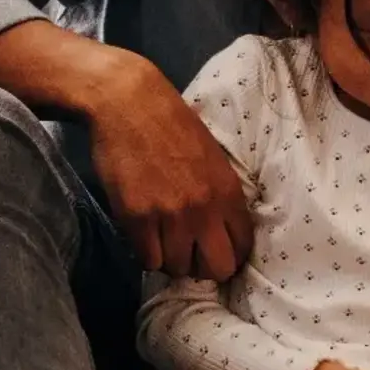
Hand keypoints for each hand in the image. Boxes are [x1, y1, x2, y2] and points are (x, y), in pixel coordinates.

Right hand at [86, 51, 251, 277]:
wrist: (127, 101)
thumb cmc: (169, 121)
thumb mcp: (211, 155)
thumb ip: (219, 193)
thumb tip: (219, 228)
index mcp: (227, 191)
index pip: (242, 247)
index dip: (229, 254)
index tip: (214, 250)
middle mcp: (203, 209)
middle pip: (216, 268)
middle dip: (202, 266)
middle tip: (188, 251)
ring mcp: (169, 216)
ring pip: (177, 267)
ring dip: (169, 257)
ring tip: (160, 237)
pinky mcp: (136, 218)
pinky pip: (147, 258)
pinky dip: (145, 251)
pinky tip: (142, 232)